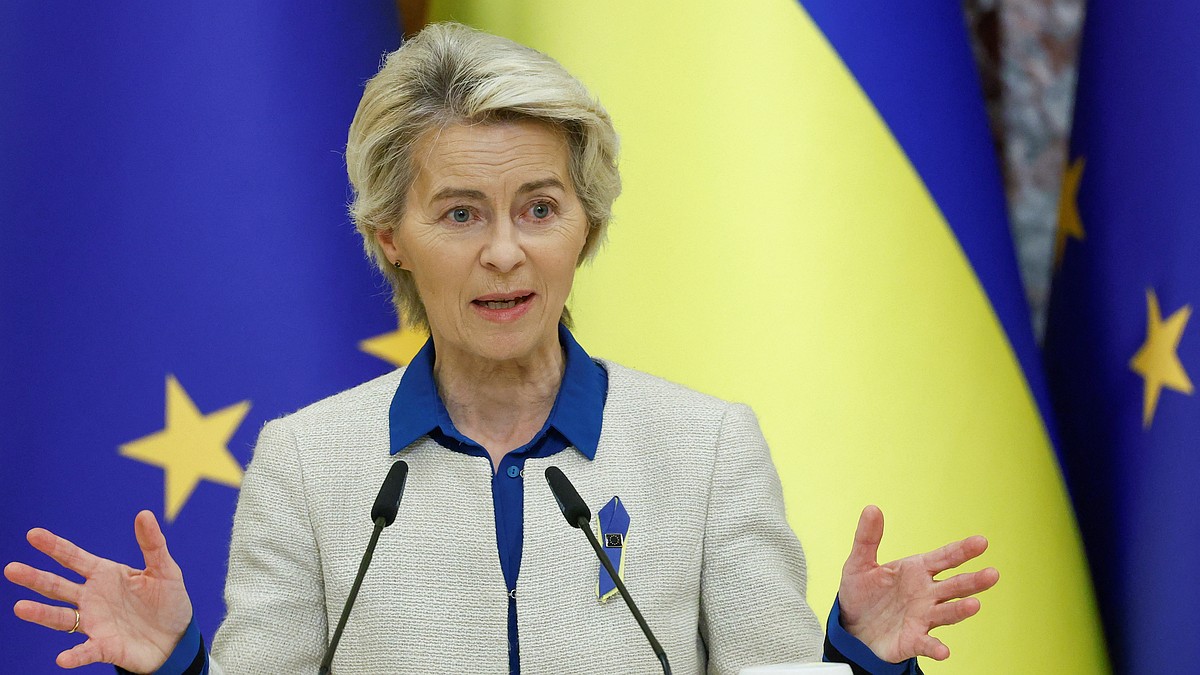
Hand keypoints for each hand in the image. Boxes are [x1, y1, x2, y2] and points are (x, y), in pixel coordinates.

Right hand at [4, 510, 193, 670]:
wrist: (177, 638)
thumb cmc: (168, 601)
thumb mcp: (165, 569)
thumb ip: (153, 544)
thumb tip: (144, 514)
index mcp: (104, 575)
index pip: (74, 558)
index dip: (54, 546)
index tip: (33, 534)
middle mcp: (92, 598)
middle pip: (58, 586)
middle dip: (35, 578)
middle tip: (11, 569)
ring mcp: (95, 623)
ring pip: (61, 617)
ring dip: (41, 614)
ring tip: (20, 608)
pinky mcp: (104, 647)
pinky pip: (86, 651)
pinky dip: (75, 655)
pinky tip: (63, 658)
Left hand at [837, 505, 998, 662]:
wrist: (852, 626)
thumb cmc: (862, 593)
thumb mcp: (859, 563)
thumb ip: (867, 538)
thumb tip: (871, 508)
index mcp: (916, 570)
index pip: (944, 558)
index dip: (962, 550)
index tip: (981, 542)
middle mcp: (926, 594)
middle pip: (954, 586)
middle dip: (973, 581)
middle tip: (992, 574)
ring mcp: (922, 617)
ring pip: (947, 613)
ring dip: (960, 610)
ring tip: (974, 605)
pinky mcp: (912, 640)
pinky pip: (926, 644)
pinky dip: (935, 648)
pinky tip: (943, 651)